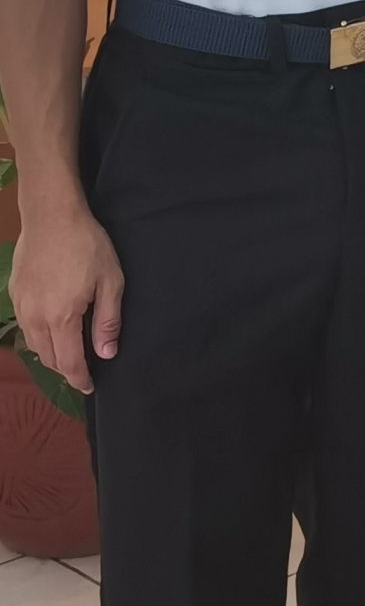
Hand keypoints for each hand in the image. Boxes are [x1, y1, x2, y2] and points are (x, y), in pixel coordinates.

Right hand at [11, 200, 123, 395]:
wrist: (51, 218)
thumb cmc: (87, 246)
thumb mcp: (110, 280)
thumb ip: (107, 320)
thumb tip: (107, 354)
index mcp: (62, 318)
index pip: (69, 362)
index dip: (79, 379)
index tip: (89, 387)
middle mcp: (36, 318)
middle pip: (49, 358)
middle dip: (66, 370)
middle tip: (83, 372)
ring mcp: (21, 307)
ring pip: (35, 346)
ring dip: (51, 355)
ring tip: (68, 355)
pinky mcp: (14, 295)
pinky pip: (26, 328)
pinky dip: (39, 338)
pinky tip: (51, 332)